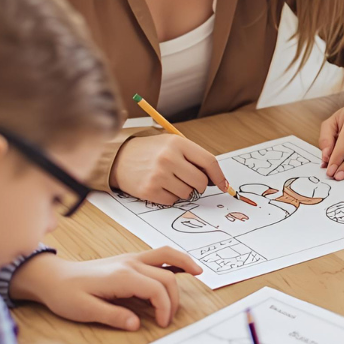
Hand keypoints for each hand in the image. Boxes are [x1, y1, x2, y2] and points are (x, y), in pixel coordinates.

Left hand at [9, 248, 198, 329]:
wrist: (51, 276)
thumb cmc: (65, 294)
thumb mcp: (84, 310)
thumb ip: (113, 316)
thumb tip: (138, 324)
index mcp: (122, 276)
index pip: (156, 289)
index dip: (164, 308)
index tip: (162, 324)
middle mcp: (130, 263)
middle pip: (166, 276)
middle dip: (173, 298)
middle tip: (168, 319)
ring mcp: (130, 259)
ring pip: (166, 256)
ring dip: (184, 264)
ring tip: (199, 273)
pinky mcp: (129, 260)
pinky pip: (158, 255)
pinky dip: (173, 259)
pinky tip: (181, 266)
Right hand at [110, 133, 229, 204]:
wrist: (119, 158)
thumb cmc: (150, 151)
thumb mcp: (172, 144)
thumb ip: (193, 157)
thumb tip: (215, 179)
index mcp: (178, 143)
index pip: (209, 162)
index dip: (219, 176)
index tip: (224, 185)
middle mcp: (168, 158)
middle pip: (200, 181)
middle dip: (200, 185)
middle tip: (191, 182)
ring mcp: (158, 175)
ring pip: (187, 193)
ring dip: (184, 191)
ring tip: (170, 180)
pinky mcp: (149, 190)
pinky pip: (172, 201)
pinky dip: (170, 197)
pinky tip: (160, 186)